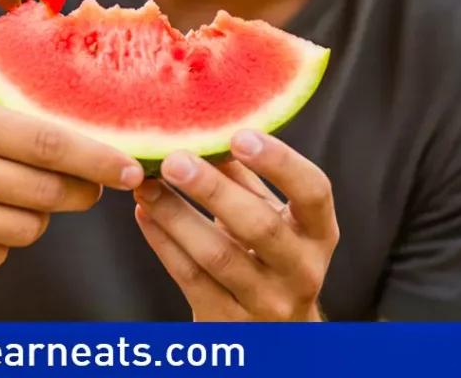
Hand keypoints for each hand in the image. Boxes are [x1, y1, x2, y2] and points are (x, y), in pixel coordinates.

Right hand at [0, 89, 144, 276]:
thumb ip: (0, 118)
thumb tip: (70, 135)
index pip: (48, 142)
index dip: (98, 158)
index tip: (132, 167)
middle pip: (47, 194)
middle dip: (80, 193)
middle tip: (87, 186)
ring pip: (27, 231)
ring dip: (37, 217)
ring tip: (16, 196)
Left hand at [132, 129, 337, 320]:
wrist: (275, 336)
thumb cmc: (270, 255)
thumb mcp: (272, 216)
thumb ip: (246, 176)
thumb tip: (208, 125)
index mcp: (317, 233)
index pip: (313, 192)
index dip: (280, 162)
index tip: (239, 134)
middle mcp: (301, 270)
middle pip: (259, 227)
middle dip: (213, 190)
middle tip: (173, 159)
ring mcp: (266, 303)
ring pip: (216, 256)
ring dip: (175, 215)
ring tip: (145, 184)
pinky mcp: (228, 324)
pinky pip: (191, 278)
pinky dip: (163, 242)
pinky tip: (144, 213)